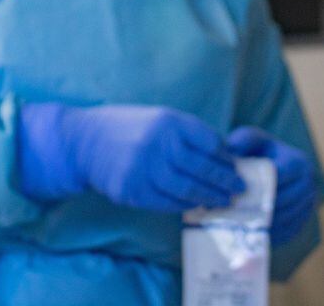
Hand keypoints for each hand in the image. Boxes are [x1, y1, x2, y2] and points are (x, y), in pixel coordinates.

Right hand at [17, 103, 244, 211]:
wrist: (83, 142)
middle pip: (202, 167)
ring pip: (187, 189)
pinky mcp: (133, 191)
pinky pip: (167, 202)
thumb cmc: (126, 127)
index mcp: (168, 121)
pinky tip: (196, 205)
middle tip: (241, 188)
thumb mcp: (157, 117)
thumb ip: (186, 132)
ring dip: (210, 197)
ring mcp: (144, 169)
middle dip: (225, 180)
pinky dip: (185, 205)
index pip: (209, 142)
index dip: (225, 156)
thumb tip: (222, 153)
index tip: (236, 165)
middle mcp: (157, 143)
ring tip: (224, 201)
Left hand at [226, 126, 316, 244]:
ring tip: (241, 225)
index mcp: (298, 162)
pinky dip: (271, 234)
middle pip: (283, 200)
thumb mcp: (252, 140)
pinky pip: (288, 230)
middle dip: (259, 207)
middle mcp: (309, 182)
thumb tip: (232, 149)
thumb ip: (243, 140)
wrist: (273, 168)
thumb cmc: (260, 152)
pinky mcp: (304, 219)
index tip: (237, 193)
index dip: (258, 186)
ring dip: (264, 223)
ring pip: (285, 218)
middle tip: (236, 214)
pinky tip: (252, 233)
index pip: (279, 177)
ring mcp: (309, 203)